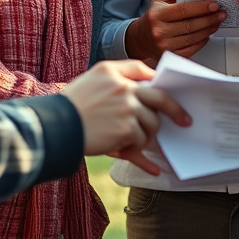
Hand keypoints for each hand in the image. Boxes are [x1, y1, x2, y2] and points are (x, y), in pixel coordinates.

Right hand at [62, 59, 190, 174]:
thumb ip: (113, 83)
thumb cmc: (66, 110)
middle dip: (175, 110)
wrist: (53, 128)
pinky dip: (143, 157)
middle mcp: (122, 86)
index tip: (165, 90)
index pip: (140, 69)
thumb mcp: (87, 84)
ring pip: (151, 123)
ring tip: (134, 146)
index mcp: (110, 70)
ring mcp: (126, 106)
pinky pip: (141, 142)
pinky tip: (154, 169)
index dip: (154, 80)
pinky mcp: (126, 128)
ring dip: (146, 137)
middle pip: (159, 97)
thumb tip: (142, 95)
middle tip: (185, 120)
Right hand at [125, 0, 224, 64]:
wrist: (140, 39)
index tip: (214, 4)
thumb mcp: (159, 0)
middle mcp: (160, 31)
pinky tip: (207, 34)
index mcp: (158, 15)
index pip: (183, 10)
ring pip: (192, 38)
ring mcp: (165, 45)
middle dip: (209, 19)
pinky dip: (202, 42)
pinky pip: (191, 49)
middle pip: (190, 25)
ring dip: (208, 30)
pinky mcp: (171, 55)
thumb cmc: (152, 18)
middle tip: (221, 14)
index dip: (201, 8)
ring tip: (217, 22)